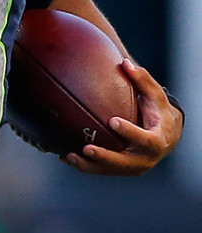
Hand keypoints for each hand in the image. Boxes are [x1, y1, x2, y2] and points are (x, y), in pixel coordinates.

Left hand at [62, 58, 183, 175]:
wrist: (166, 135)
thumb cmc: (158, 110)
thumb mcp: (155, 95)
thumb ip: (142, 79)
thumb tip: (125, 62)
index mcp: (158, 140)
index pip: (146, 139)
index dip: (130, 132)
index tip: (112, 121)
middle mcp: (147, 158)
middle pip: (126, 162)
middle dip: (106, 157)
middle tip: (86, 148)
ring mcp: (133, 166)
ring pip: (110, 170)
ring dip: (89, 165)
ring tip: (69, 156)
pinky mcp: (121, 169)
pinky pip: (102, 170)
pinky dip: (85, 165)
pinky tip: (66, 157)